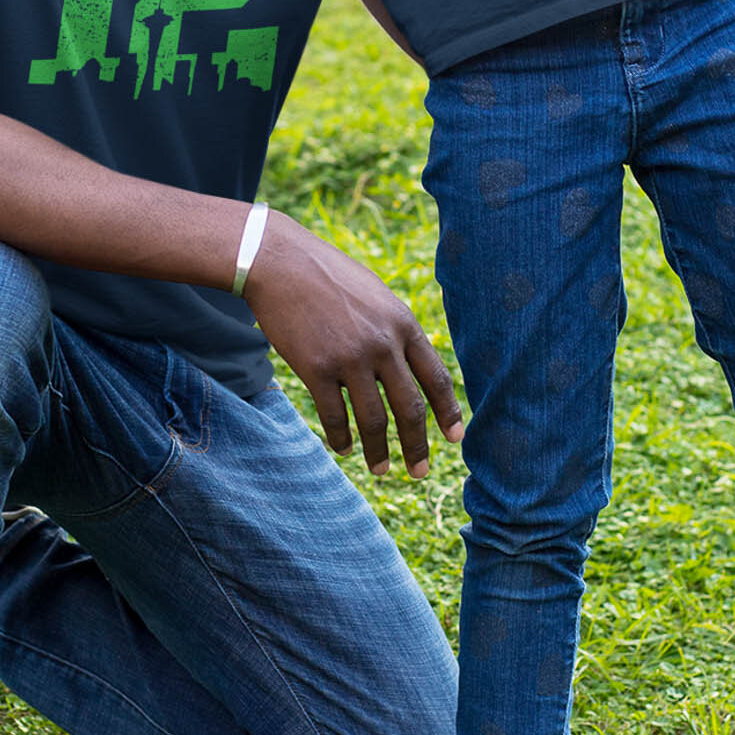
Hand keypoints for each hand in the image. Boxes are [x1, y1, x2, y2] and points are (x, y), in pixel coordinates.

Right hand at [243, 214, 464, 478]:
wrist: (280, 262)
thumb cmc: (329, 276)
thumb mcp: (376, 294)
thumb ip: (396, 329)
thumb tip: (413, 364)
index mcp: (403, 323)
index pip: (435, 378)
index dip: (448, 412)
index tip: (455, 438)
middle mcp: (382, 343)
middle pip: (410, 407)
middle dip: (417, 445)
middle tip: (419, 472)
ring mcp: (349, 357)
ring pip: (374, 419)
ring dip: (379, 452)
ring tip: (381, 470)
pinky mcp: (316, 368)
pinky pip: (335, 416)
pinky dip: (342, 437)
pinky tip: (345, 448)